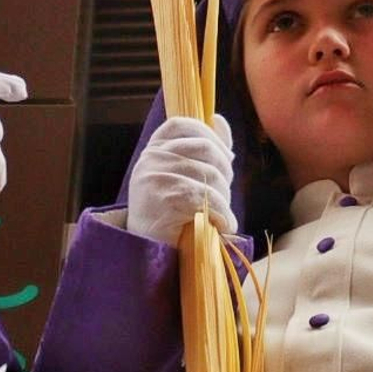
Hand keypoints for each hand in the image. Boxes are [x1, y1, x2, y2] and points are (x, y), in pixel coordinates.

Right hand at [125, 114, 236, 245]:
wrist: (147, 251)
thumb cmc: (169, 213)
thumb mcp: (182, 174)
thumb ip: (201, 147)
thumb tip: (219, 120)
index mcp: (153, 148)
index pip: (183, 124)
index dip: (210, 135)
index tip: (225, 158)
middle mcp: (151, 158)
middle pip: (205, 148)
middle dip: (225, 173)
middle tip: (224, 197)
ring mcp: (155, 176)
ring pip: (210, 175)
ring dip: (225, 200)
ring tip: (222, 216)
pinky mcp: (164, 198)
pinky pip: (207, 198)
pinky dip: (222, 215)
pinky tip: (222, 226)